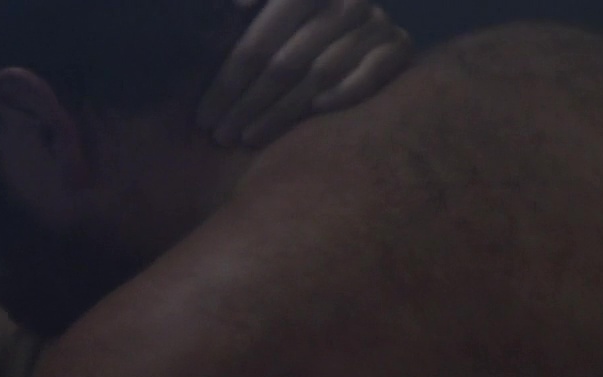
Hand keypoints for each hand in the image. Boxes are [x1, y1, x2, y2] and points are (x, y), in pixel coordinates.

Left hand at [197, 0, 413, 146]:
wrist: (356, 28)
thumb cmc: (294, 30)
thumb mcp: (270, 17)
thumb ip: (251, 12)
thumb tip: (235, 7)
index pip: (260, 39)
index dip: (229, 79)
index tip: (203, 115)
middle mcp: (345, 1)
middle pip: (286, 62)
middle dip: (248, 103)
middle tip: (221, 135)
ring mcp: (375, 24)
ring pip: (319, 75)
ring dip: (280, 113)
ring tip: (248, 137)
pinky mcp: (399, 47)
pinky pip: (368, 78)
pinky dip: (341, 96)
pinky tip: (313, 114)